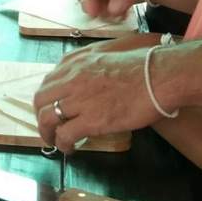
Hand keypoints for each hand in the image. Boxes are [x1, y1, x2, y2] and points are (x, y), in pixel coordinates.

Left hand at [32, 46, 158, 152]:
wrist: (160, 75)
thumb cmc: (144, 63)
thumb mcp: (109, 51)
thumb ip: (92, 60)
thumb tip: (89, 71)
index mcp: (76, 62)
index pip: (49, 80)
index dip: (47, 97)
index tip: (51, 106)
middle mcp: (72, 79)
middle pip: (41, 99)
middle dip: (40, 115)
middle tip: (47, 126)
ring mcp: (80, 99)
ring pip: (47, 118)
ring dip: (46, 132)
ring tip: (53, 141)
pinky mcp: (91, 120)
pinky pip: (65, 135)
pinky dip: (63, 144)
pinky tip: (69, 149)